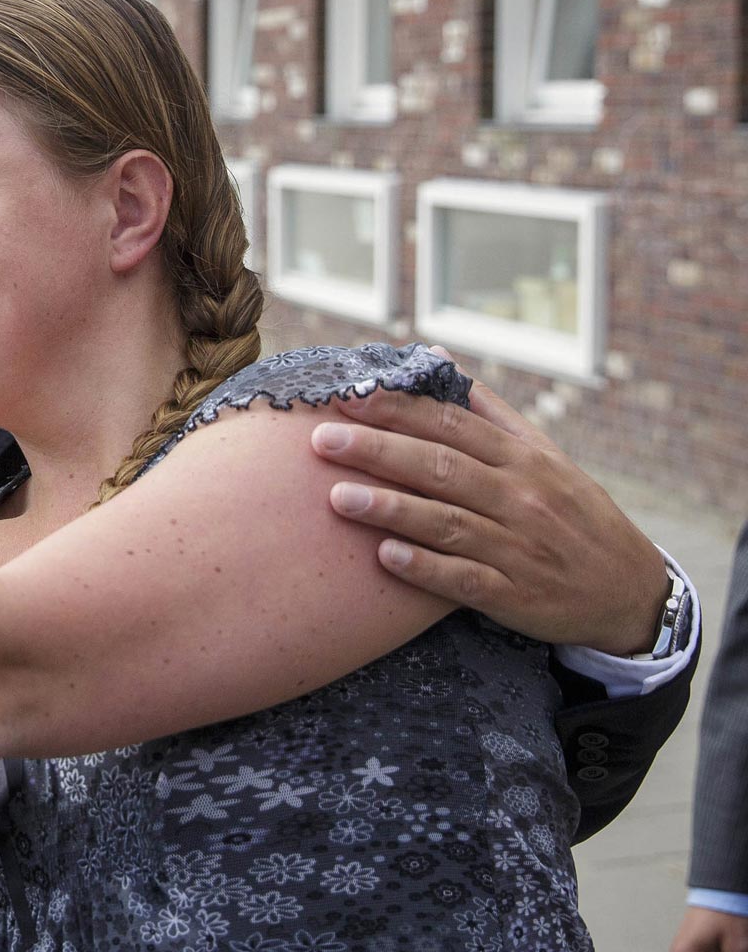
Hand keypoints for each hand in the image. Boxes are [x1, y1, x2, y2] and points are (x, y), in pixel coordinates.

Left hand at [311, 374, 667, 653]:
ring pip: (447, 522)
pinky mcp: (515, 595)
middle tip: (322, 440)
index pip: (453, 425)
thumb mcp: (545, 456)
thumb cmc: (572, 513)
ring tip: (339, 497)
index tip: (349, 396)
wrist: (630, 590)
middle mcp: (520, 498)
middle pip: (441, 468)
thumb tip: (437, 356)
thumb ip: (488, 410)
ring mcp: (517, 547)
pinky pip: (465, 580)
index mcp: (523, 459)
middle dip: (379, 451)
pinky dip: (427, 568)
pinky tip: (386, 557)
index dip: (399, 410)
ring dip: (392, 509)